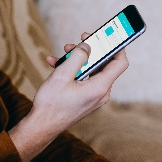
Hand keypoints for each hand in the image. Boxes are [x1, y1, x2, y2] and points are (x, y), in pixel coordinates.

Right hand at [9, 33, 127, 161]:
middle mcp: (101, 92)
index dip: (118, 46)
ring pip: (91, 70)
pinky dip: (73, 70)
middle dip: (90, 50)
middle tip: (77, 41)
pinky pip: (84, 78)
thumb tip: (88, 45)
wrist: (41, 126)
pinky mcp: (86, 98)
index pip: (120, 63)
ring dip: (78, 59)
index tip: (110, 35)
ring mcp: (94, 96)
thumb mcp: (62, 74)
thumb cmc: (51, 103)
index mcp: (100, 87)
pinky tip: (56, 64)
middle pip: (103, 64)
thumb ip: (78, 56)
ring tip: (62, 53)